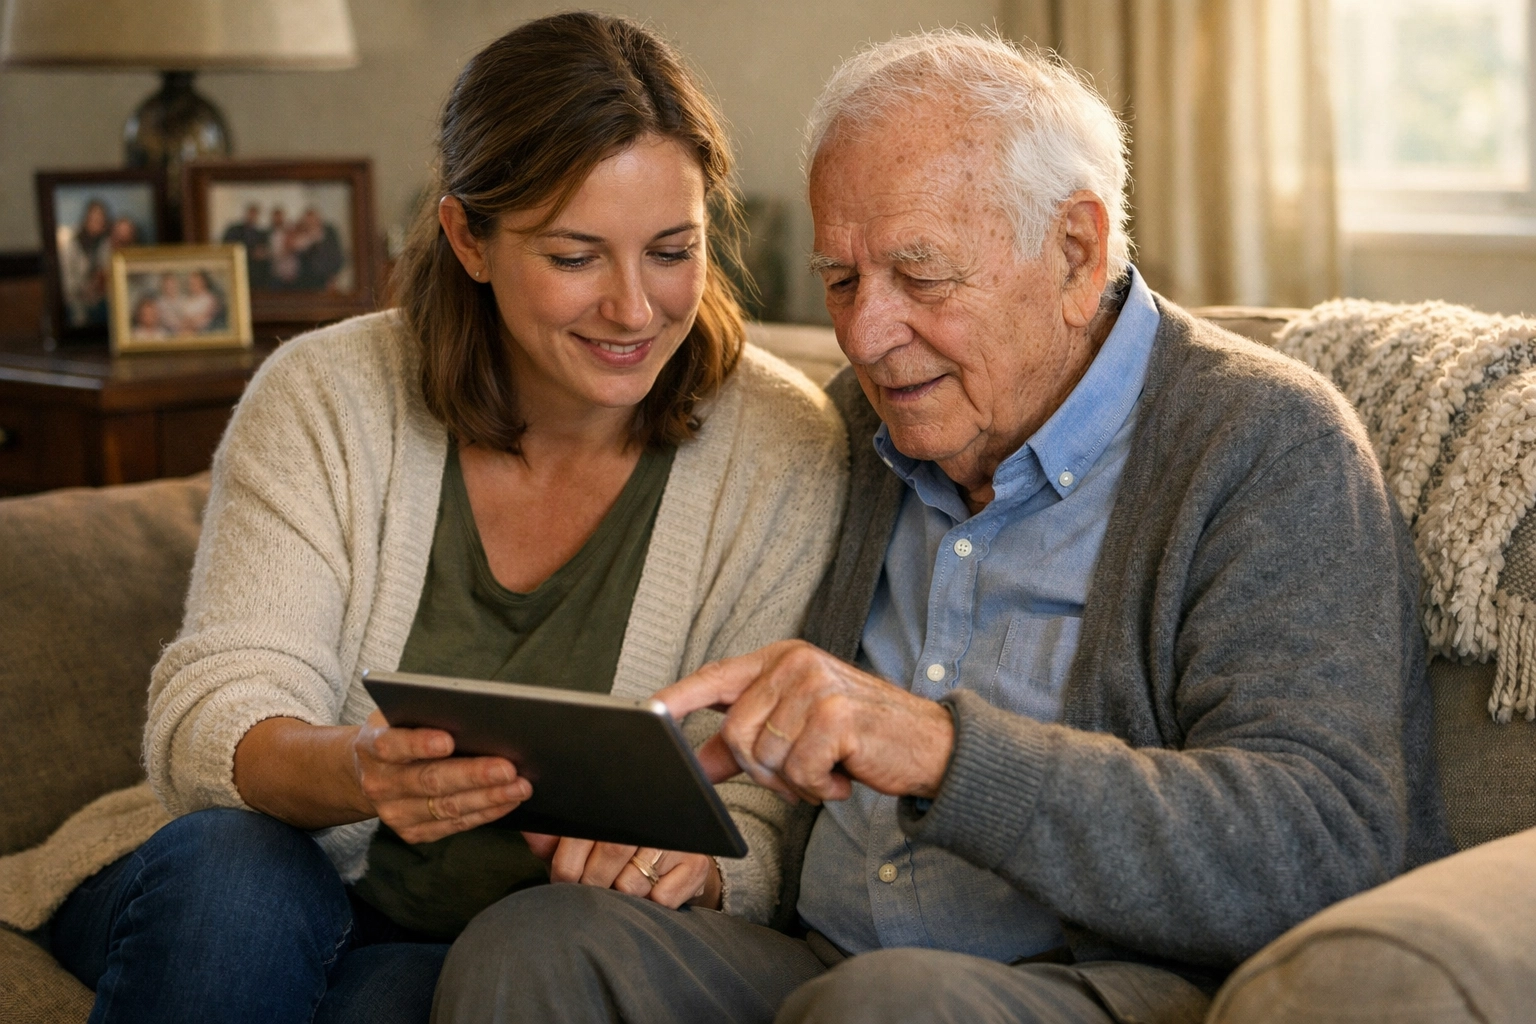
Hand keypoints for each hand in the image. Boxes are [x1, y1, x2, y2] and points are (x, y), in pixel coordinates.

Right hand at [352, 710, 530, 842]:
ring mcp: (395, 812)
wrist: (371, 772)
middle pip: (429, 781)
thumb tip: (477, 712)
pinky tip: (507, 801)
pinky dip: (484, 813)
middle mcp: (380, 783)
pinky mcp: (412, 832)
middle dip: (472, 775)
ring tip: (519, 787)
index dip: (419, 744)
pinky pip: (454, 825)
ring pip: (447, 807)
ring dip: (488, 797)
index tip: (448, 741)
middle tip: (508, 768)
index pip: (393, 745)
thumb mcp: (400, 715)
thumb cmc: (399, 733)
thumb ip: (427, 714)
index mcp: (372, 746)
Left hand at [523, 833, 720, 909]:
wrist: (675, 860)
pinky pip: (661, 897)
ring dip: (617, 895)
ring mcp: (676, 840)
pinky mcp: (695, 865)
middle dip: (589, 881)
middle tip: (584, 890)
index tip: (562, 879)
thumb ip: (553, 835)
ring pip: (633, 881)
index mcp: (621, 801)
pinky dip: (648, 903)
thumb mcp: (584, 839)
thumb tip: (528, 828)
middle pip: (611, 853)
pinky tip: (647, 893)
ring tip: (615, 889)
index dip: (568, 861)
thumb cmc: (619, 851)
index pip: (588, 830)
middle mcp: (652, 814)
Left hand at [654, 640, 954, 804]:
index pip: (716, 676)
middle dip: (764, 772)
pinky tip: (844, 775)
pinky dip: (819, 788)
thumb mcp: (799, 734)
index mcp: (781, 659)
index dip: (679, 696)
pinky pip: (797, 770)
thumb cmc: (860, 739)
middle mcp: (795, 663)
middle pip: (737, 733)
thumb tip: (695, 765)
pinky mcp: (836, 715)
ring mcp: (816, 684)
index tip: (647, 713)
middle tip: (803, 776)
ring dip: (794, 783)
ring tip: (827, 772)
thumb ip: (746, 745)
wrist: (932, 747)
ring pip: (765, 757)